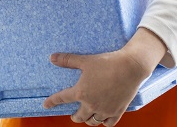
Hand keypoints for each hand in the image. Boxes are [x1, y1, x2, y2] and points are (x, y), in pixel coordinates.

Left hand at [42, 29, 162, 125]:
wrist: (130, 67)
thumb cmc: (107, 62)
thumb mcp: (85, 60)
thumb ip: (67, 60)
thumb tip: (52, 57)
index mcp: (81, 92)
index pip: (62, 99)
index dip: (52, 102)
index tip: (45, 105)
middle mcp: (91, 104)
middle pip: (79, 117)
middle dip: (75, 116)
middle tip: (74, 115)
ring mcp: (105, 110)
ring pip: (93, 122)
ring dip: (88, 120)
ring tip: (88, 116)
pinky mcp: (117, 111)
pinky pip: (108, 124)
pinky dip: (104, 122)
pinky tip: (103, 118)